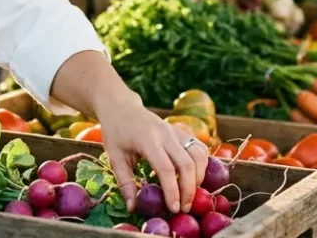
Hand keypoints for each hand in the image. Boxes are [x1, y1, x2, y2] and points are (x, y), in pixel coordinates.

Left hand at [96, 95, 207, 214]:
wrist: (122, 107)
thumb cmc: (116, 133)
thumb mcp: (114, 158)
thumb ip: (125, 182)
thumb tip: (132, 208)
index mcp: (148, 140)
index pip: (166, 169)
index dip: (172, 191)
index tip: (173, 208)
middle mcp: (166, 134)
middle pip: (187, 164)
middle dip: (189, 189)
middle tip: (185, 207)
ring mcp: (176, 130)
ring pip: (198, 154)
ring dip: (199, 177)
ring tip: (190, 194)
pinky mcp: (182, 130)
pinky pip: (199, 147)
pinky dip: (202, 164)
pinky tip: (195, 177)